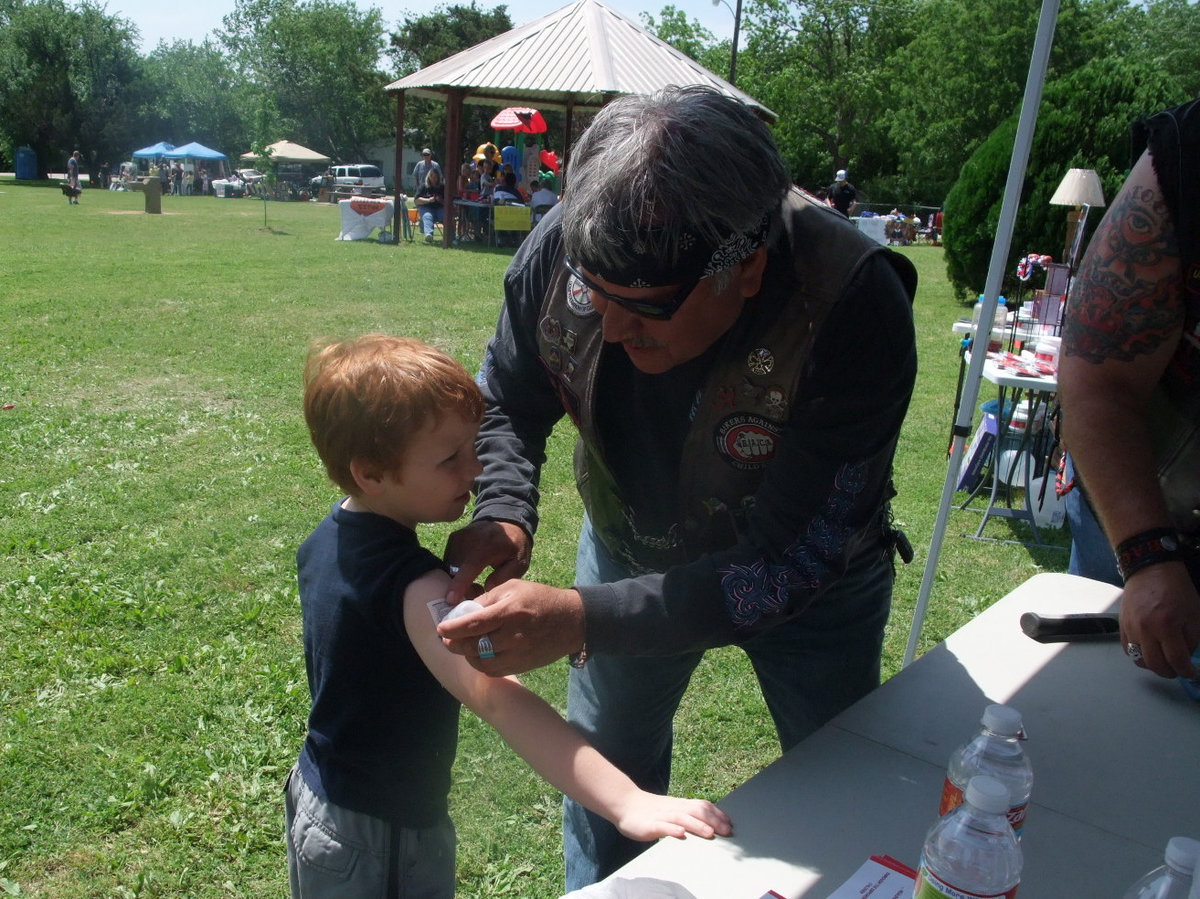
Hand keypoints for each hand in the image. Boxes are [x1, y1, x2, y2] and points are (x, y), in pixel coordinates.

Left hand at [436, 579, 583, 674]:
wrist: (571, 620)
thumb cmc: (539, 598)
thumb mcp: (514, 587)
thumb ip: (488, 599)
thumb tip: (464, 611)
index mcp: (510, 612)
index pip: (473, 624)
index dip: (452, 629)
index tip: (440, 629)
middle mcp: (513, 635)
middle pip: (474, 646)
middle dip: (456, 644)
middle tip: (447, 639)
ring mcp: (518, 653)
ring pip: (481, 662)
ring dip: (467, 655)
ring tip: (463, 646)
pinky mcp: (522, 665)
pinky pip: (494, 670)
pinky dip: (482, 664)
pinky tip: (479, 655)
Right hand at [443, 520, 530, 602]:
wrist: (506, 522)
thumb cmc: (514, 547)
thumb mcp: (519, 563)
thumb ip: (504, 577)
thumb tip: (485, 590)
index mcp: (488, 546)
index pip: (470, 566)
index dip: (459, 584)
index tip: (451, 600)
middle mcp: (469, 540)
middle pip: (456, 570)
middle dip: (461, 586)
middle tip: (476, 590)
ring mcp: (458, 538)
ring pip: (449, 567)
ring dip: (457, 578)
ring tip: (474, 580)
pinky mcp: (452, 539)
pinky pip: (448, 560)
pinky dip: (454, 569)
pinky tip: (468, 570)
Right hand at [613, 794, 732, 842]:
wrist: (626, 804)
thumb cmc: (652, 811)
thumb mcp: (672, 810)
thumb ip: (688, 815)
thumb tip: (710, 823)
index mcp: (680, 805)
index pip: (702, 806)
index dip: (717, 814)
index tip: (730, 824)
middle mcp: (674, 808)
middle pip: (696, 811)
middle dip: (713, 820)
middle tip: (727, 832)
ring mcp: (662, 816)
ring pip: (682, 818)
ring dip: (697, 825)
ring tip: (709, 833)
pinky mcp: (650, 824)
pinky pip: (662, 826)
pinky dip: (672, 830)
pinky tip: (680, 834)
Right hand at [1119, 562, 1199, 678]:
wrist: (1150, 570)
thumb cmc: (1176, 589)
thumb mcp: (1194, 613)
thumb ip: (1192, 639)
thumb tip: (1186, 657)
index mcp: (1166, 625)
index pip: (1176, 660)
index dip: (1186, 671)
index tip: (1191, 673)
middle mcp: (1145, 629)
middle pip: (1155, 664)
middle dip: (1169, 672)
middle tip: (1178, 669)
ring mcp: (1130, 628)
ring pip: (1139, 659)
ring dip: (1153, 665)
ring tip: (1163, 661)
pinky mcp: (1122, 625)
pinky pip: (1127, 649)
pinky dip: (1139, 655)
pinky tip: (1149, 650)